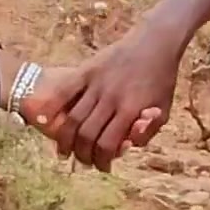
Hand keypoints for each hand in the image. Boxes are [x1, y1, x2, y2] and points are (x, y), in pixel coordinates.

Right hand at [30, 23, 182, 170]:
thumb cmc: (161, 80)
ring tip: (64, 152)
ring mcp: (96, 83)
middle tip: (84, 162)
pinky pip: (64, 91)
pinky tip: (44, 122)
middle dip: (83, 155)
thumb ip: (148, 132)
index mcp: (131, 110)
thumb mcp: (165, 109)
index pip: (109, 145)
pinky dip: (51, 107)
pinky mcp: (86, 70)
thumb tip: (128, 146)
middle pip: (88, 135)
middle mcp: (111, 98)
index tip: (103, 167)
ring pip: (74, 118)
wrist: (155, 42)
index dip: (103, 161)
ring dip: (66, 140)